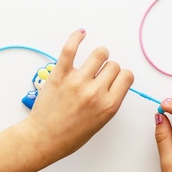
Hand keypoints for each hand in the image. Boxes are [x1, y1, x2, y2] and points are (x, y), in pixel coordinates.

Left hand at [22, 29, 134, 164]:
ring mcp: (77, 81)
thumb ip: (109, 100)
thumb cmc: (70, 135)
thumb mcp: (100, 121)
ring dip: (98, 55)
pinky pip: (70, 49)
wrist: (45, 138)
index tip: (116, 77)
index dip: (122, 75)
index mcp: (108, 105)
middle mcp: (95, 91)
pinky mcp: (60, 74)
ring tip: (93, 60)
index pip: (126, 76)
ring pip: (99, 53)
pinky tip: (81, 33)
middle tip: (100, 74)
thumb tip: (114, 81)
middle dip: (108, 68)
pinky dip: (76, 37)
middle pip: (113, 65)